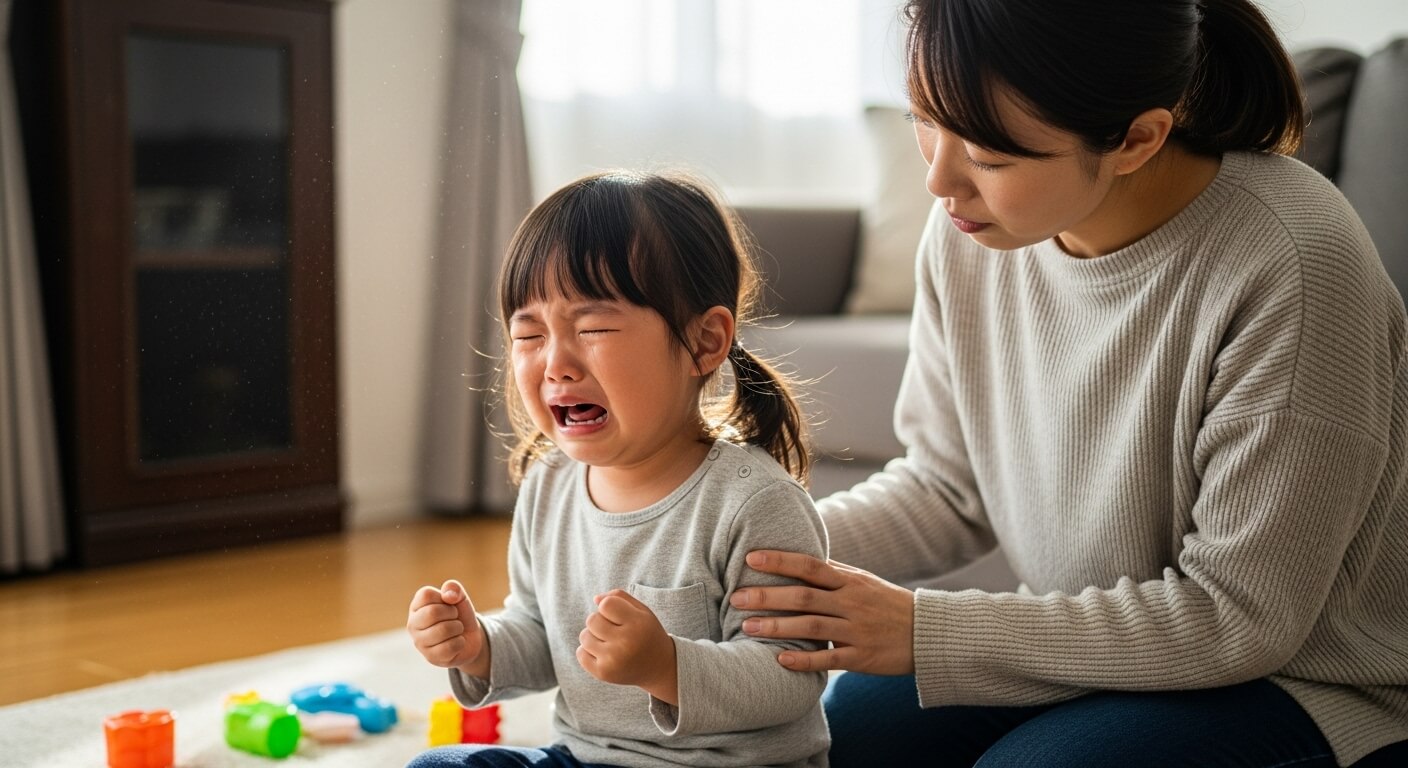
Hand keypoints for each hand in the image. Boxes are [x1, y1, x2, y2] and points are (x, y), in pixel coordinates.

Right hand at [407, 579, 488, 676]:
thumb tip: (448, 596)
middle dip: (452, 613)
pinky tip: (456, 643)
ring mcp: (420, 642)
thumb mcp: (459, 598)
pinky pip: (450, 647)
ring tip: (455, 630)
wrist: (470, 639)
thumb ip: (454, 588)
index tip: (448, 604)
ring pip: (443, 630)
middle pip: (432, 612)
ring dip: (458, 628)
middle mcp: (413, 624)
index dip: (444, 598)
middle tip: (454, 618)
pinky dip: (460, 643)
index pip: (426, 595)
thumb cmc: (459, 616)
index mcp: (416, 606)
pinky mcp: (430, 657)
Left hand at [577, 589, 678, 703]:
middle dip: (599, 620)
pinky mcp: (603, 673)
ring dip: (593, 635)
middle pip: (592, 620)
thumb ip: (619, 597)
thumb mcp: (642, 611)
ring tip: (609, 641)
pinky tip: (603, 653)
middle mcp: (625, 643)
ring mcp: (613, 660)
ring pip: (584, 636)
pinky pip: (580, 653)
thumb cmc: (647, 633)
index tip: (618, 614)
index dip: (608, 606)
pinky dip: (588, 651)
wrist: (659, 668)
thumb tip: (596, 599)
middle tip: (613, 629)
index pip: (606, 604)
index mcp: (637, 624)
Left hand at [732, 550, 915, 674]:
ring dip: (777, 627)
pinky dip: (804, 660)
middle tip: (737, 597)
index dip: (780, 561)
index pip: (810, 566)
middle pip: (804, 597)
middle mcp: (851, 603)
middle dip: (768, 597)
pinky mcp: (862, 658)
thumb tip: (796, 557)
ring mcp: (857, 631)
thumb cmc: (886, 603)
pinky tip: (779, 659)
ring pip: (811, 628)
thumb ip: (831, 572)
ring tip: (747, 627)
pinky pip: (829, 659)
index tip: (751, 559)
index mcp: (849, 581)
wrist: (926, 632)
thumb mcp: (862, 581)